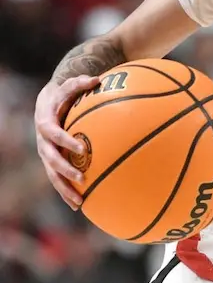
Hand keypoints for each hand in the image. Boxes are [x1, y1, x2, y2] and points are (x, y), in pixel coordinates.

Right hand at [34, 76, 99, 209]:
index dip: (66, 141)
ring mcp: (46, 154)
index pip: (54, 134)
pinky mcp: (51, 162)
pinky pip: (58, 179)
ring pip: (52, 175)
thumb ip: (81, 83)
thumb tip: (98, 79)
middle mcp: (43, 142)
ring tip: (80, 202)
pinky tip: (81, 204)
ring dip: (64, 189)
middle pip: (51, 159)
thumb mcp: (69, 84)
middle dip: (65, 170)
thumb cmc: (63, 93)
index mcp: (46, 123)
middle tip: (82, 177)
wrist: (47, 103)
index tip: (82, 148)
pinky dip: (67, 191)